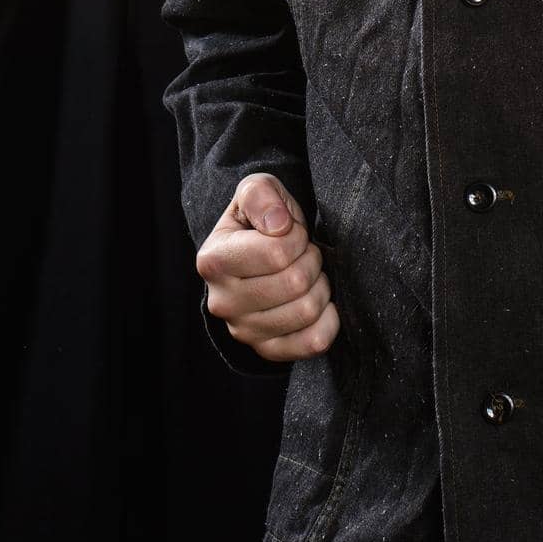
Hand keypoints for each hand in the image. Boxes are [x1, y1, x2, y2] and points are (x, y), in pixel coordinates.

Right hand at [196, 172, 340, 362]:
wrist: (258, 254)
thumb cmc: (259, 220)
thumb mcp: (256, 191)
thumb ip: (261, 195)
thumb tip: (277, 226)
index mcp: (214, 261)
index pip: (277, 252)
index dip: (297, 236)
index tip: (291, 232)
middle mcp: (222, 302)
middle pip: (295, 282)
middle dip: (311, 259)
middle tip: (303, 253)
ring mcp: (243, 331)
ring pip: (307, 311)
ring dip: (320, 286)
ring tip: (307, 273)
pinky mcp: (267, 350)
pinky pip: (313, 342)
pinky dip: (328, 320)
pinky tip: (320, 301)